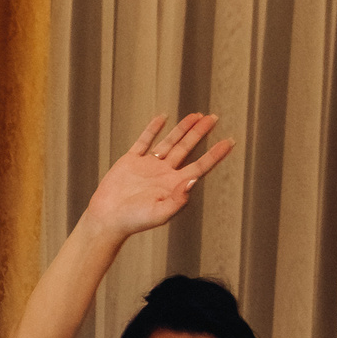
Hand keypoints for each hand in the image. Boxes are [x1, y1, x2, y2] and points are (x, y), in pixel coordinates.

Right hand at [82, 113, 234, 238]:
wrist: (107, 220)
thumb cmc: (134, 221)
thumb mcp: (160, 214)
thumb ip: (178, 200)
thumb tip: (193, 180)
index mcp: (174, 186)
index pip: (200, 166)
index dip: (215, 154)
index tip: (229, 141)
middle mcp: (164, 173)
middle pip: (187, 149)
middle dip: (200, 133)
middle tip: (214, 118)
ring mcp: (148, 166)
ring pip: (169, 142)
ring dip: (182, 128)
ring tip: (196, 115)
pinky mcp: (130, 161)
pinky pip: (144, 141)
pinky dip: (153, 129)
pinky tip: (163, 118)